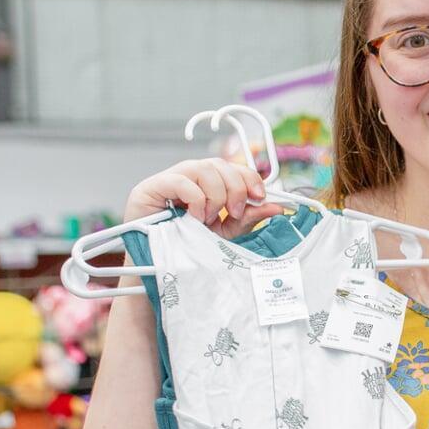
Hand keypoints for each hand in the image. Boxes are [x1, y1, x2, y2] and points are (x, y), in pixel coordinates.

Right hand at [123, 158, 285, 237]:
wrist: (158, 265)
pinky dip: (196, 200)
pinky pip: (181, 181)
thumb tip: (277, 207)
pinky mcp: (151, 187)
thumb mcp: (226, 232)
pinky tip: (194, 217)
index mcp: (207, 182)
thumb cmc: (189, 245)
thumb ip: (248, 218)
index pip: (233, 166)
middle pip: (220, 164)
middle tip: (235, 213)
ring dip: (216, 195)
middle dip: (236, 189)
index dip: (250, 178)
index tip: (260, 198)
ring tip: (210, 218)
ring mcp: (169, 178)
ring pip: (204, 168)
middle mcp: (189, 175)